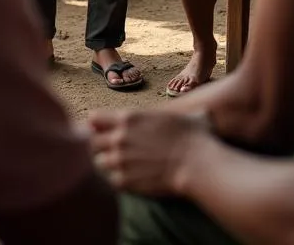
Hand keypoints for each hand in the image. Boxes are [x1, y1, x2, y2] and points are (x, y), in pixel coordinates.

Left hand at [88, 109, 208, 196]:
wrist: (197, 164)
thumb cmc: (194, 136)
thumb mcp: (184, 116)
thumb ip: (179, 114)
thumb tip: (202, 111)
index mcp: (128, 118)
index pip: (94, 118)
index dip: (97, 125)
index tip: (102, 131)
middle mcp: (119, 137)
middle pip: (90, 141)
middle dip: (96, 146)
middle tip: (106, 151)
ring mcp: (119, 160)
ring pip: (97, 162)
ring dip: (105, 165)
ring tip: (118, 168)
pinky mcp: (125, 181)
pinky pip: (109, 182)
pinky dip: (115, 182)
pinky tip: (127, 181)